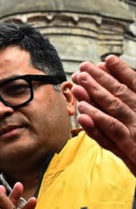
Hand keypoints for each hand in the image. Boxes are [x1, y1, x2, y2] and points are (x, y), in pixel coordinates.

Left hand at [72, 57, 135, 173]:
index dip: (121, 72)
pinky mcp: (131, 150)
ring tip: (78, 85)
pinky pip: (112, 134)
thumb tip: (115, 88)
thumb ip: (128, 106)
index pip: (134, 85)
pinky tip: (83, 114)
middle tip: (84, 67)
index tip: (108, 59)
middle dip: (101, 79)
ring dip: (95, 96)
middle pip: (120, 93)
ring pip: (114, 110)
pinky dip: (97, 123)